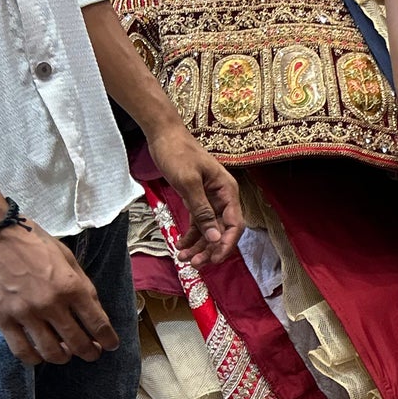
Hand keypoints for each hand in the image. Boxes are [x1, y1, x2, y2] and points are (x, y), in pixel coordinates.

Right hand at [0, 221, 118, 365]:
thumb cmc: (27, 238)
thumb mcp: (64, 254)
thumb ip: (81, 283)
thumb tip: (94, 310)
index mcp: (71, 286)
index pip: (98, 324)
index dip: (108, 340)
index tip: (110, 345)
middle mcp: (51, 304)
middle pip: (79, 344)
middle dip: (90, 353)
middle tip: (90, 352)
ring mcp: (25, 313)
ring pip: (52, 353)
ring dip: (63, 357)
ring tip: (65, 353)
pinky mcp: (2, 318)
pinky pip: (22, 351)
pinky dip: (35, 358)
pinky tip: (38, 354)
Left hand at [146, 124, 243, 265]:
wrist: (163, 134)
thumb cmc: (178, 153)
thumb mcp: (189, 182)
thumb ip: (202, 211)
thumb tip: (215, 237)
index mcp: (227, 191)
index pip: (234, 225)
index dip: (225, 244)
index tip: (214, 259)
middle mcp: (222, 197)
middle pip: (221, 231)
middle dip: (209, 249)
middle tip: (194, 264)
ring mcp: (210, 199)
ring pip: (209, 230)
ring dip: (198, 246)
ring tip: (183, 258)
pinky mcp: (196, 199)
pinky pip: (198, 223)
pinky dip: (191, 235)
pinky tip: (181, 245)